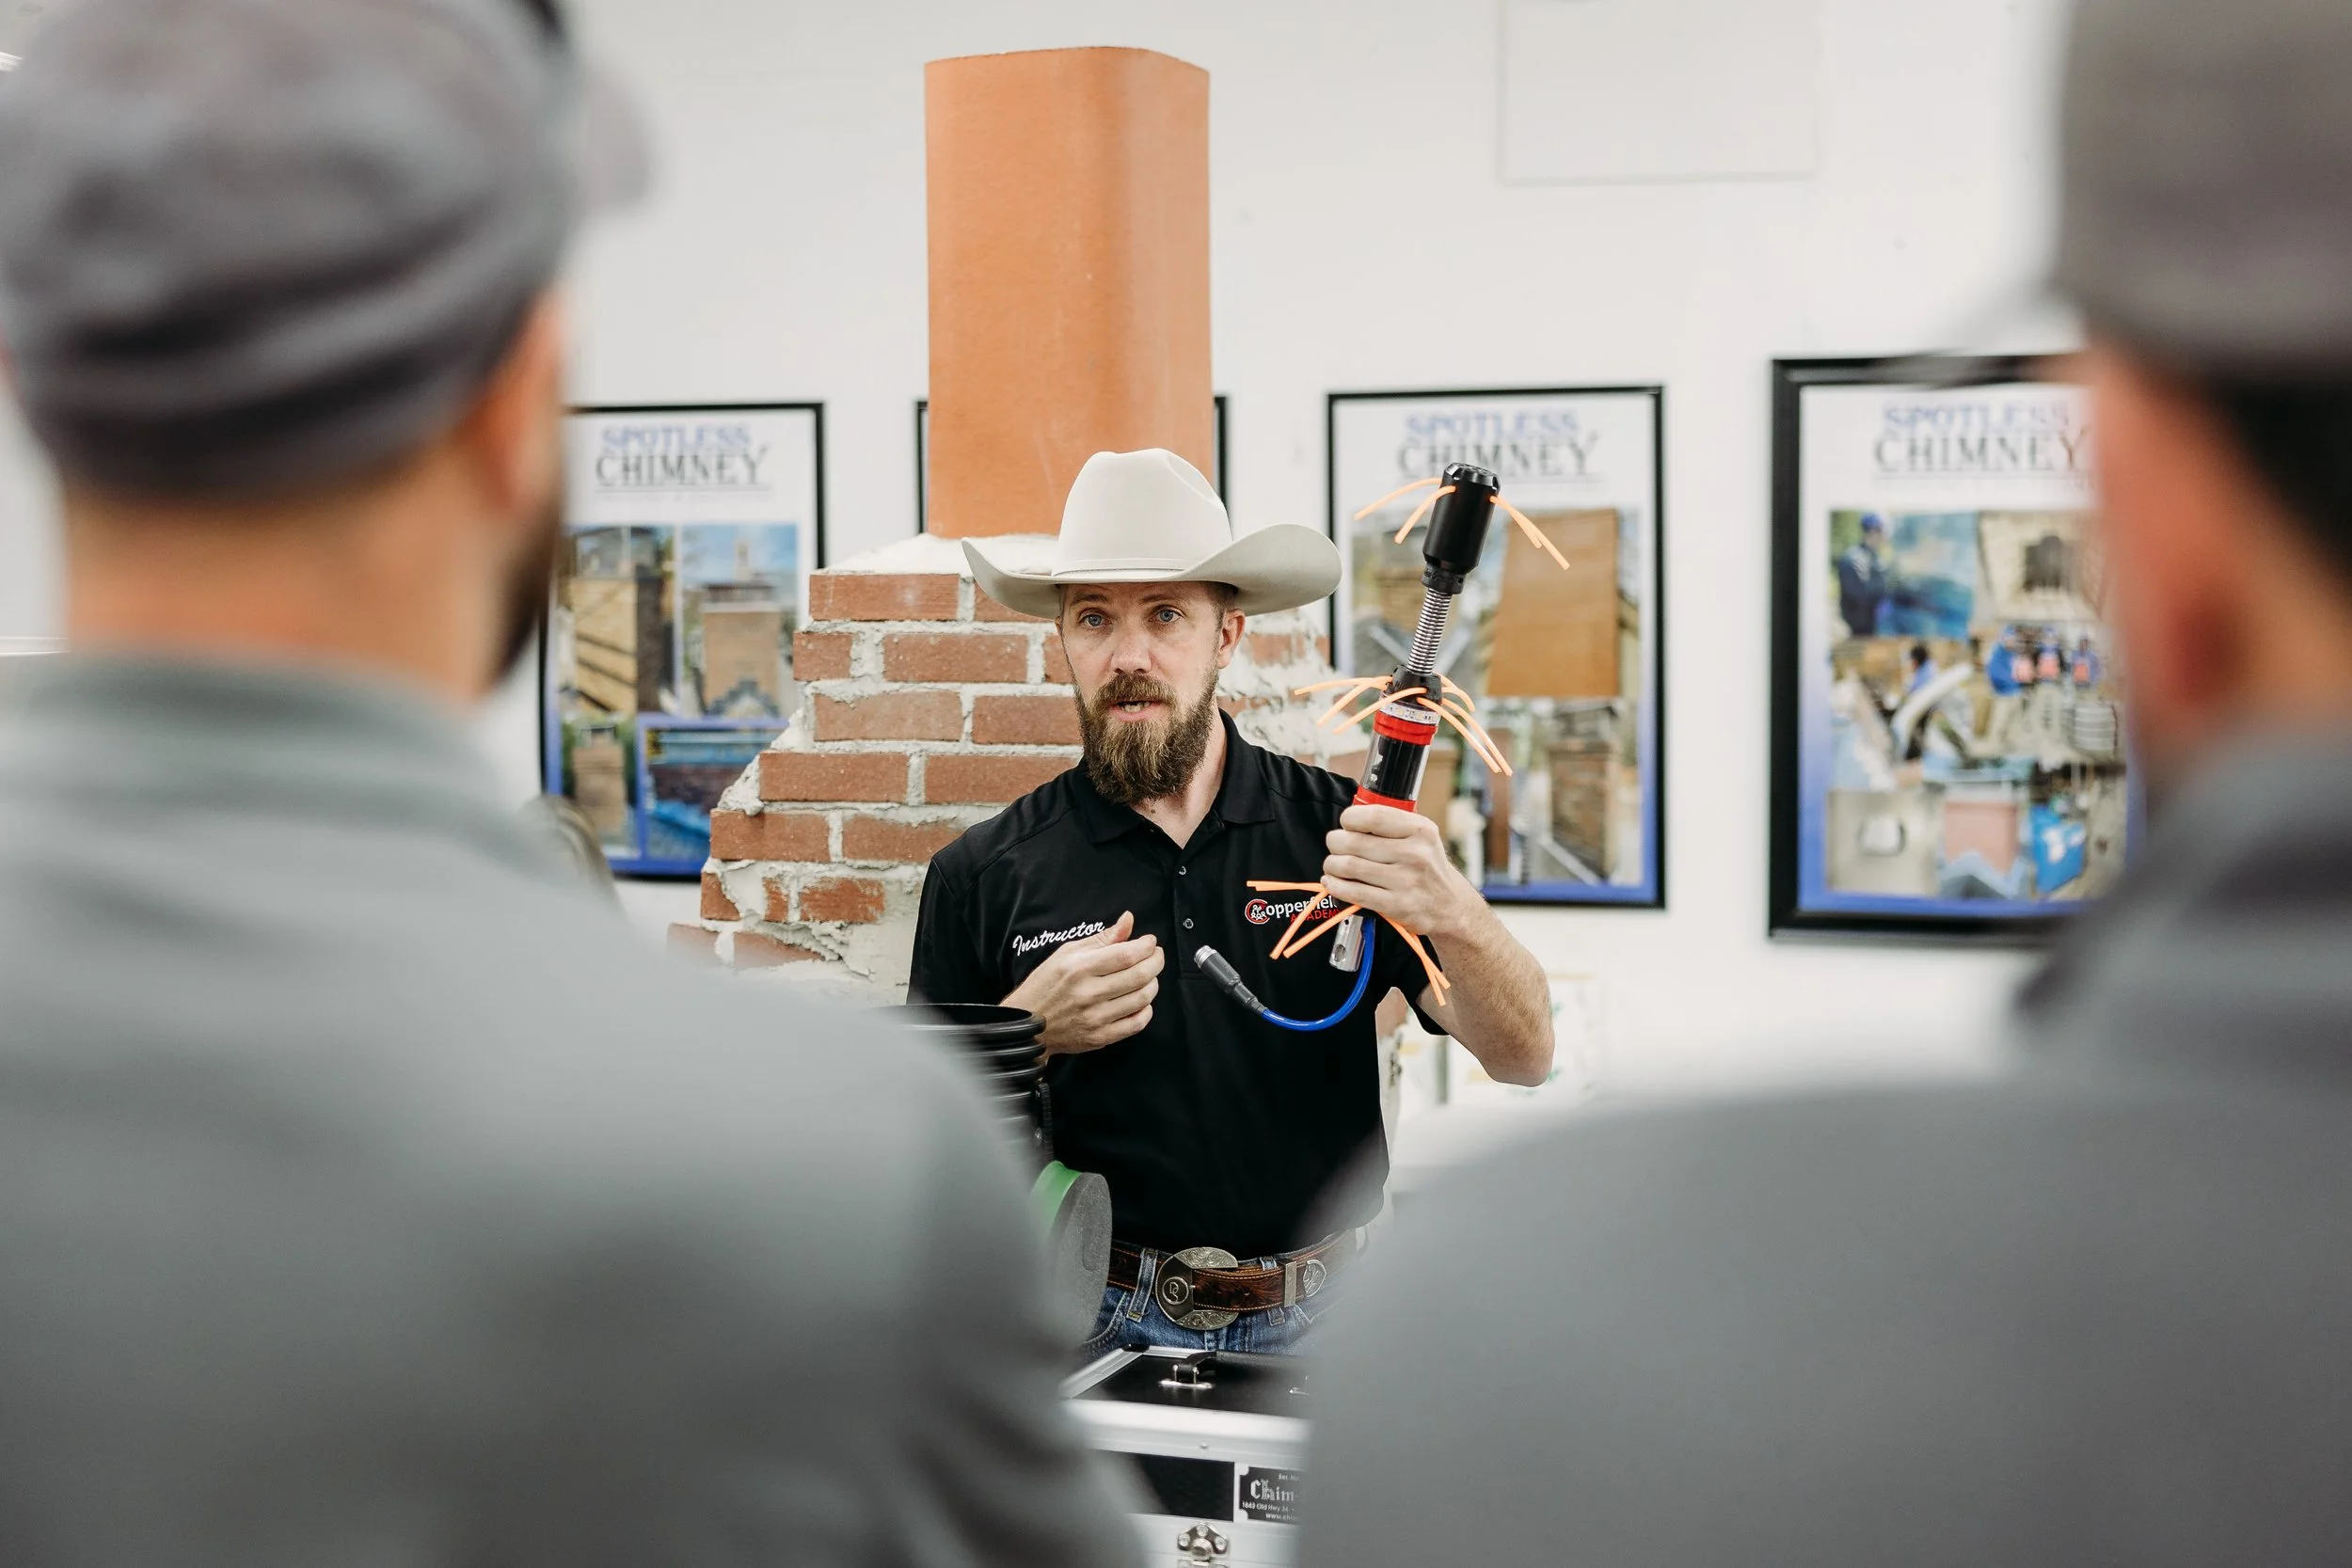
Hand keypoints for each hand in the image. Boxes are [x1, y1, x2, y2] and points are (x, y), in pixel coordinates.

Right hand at [1002, 910, 1162, 1057]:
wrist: (1028, 1022)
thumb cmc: (1046, 984)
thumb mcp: (1067, 953)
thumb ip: (1102, 938)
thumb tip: (1128, 920)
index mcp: (1079, 968)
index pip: (1126, 955)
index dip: (1146, 946)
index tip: (1150, 942)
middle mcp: (1088, 993)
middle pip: (1139, 976)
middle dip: (1156, 961)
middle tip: (1156, 955)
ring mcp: (1095, 1018)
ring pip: (1142, 999)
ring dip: (1153, 984)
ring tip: (1148, 976)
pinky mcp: (1100, 1037)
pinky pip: (1136, 1024)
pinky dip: (1146, 1010)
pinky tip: (1141, 1001)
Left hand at [1322, 805, 1479, 938]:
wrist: (1450, 907)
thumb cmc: (1429, 868)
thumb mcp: (1423, 837)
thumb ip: (1392, 824)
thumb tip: (1352, 818)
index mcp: (1421, 831)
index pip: (1373, 816)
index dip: (1350, 818)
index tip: (1346, 824)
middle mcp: (1415, 854)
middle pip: (1355, 842)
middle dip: (1335, 842)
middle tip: (1334, 845)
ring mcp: (1406, 881)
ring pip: (1350, 866)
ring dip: (1332, 865)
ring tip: (1333, 864)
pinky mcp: (1396, 905)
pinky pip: (1354, 893)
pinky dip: (1336, 886)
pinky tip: (1333, 882)